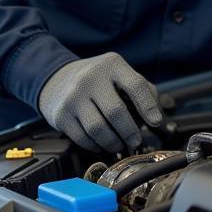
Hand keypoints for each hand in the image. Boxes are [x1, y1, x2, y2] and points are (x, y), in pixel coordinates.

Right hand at [38, 53, 163, 151]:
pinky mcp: (61, 114)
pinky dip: (95, 146)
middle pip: (116, 112)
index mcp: (111, 65)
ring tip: (119, 145)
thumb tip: (156, 115)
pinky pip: (82, 138)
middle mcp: (90, 78)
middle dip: (130, 132)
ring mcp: (73, 96)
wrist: (56, 80)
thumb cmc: (97, 80)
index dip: (148, 106)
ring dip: (113, 143)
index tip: (155, 122)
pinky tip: (101, 144)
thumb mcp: (119, 73)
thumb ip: (142, 89)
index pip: (135, 85)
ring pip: (98, 129)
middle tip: (136, 141)